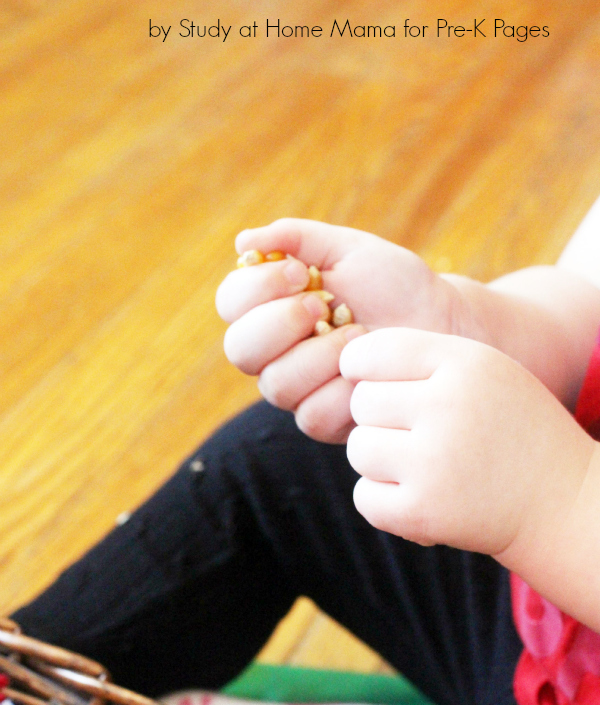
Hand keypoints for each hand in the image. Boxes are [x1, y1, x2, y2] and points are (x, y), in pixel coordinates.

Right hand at [216, 219, 463, 442]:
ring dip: (320, 356)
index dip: (255, 288)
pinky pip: (312, 415)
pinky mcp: (322, 421)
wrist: (441, 323)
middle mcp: (274, 351)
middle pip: (240, 349)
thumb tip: (243, 243)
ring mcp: (296, 389)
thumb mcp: (349, 249)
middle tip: (321, 305)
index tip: (298, 272)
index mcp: (271, 307)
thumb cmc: (394, 285)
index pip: (230, 303)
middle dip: (280, 323)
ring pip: (277, 384)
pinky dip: (344, 389)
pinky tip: (368, 370)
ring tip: (359, 333)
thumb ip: (297, 238)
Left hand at [340, 328, 594, 562]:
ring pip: (358, 448)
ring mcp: (433, 462)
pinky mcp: (422, 513)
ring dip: (380, 460)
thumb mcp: (482, 372)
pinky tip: (419, 496)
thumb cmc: (509, 428)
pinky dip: (384, 501)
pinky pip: (363, 496)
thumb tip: (343, 364)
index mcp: (463, 363)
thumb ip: (419, 358)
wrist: (560, 502)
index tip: (375, 384)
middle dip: (379, 419)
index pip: (372, 352)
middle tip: (416, 434)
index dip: (362, 369)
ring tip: (422, 465)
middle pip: (361, 403)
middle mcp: (447, 407)